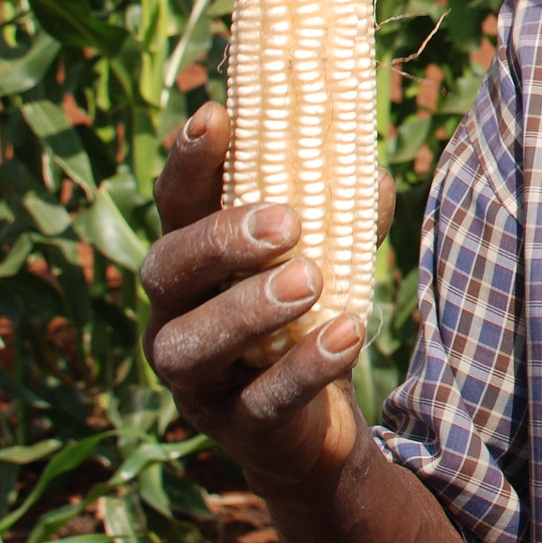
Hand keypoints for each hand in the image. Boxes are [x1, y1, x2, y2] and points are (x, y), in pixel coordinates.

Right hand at [140, 101, 395, 487]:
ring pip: (194, 343)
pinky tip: (346, 333)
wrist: (314, 421)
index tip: (216, 115)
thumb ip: (346, 209)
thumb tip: (374, 176)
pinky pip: (262, 400)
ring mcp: (198, 377)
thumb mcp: (331, 250)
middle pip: (167, 269)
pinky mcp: (235, 427)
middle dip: (220, 241)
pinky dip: (305, 366)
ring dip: (250, 308)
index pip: (177, 202)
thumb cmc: (307, 313)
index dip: (189, 159)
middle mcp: (176, 314)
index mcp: (194, 259)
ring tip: (310, 280)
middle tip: (285, 223)